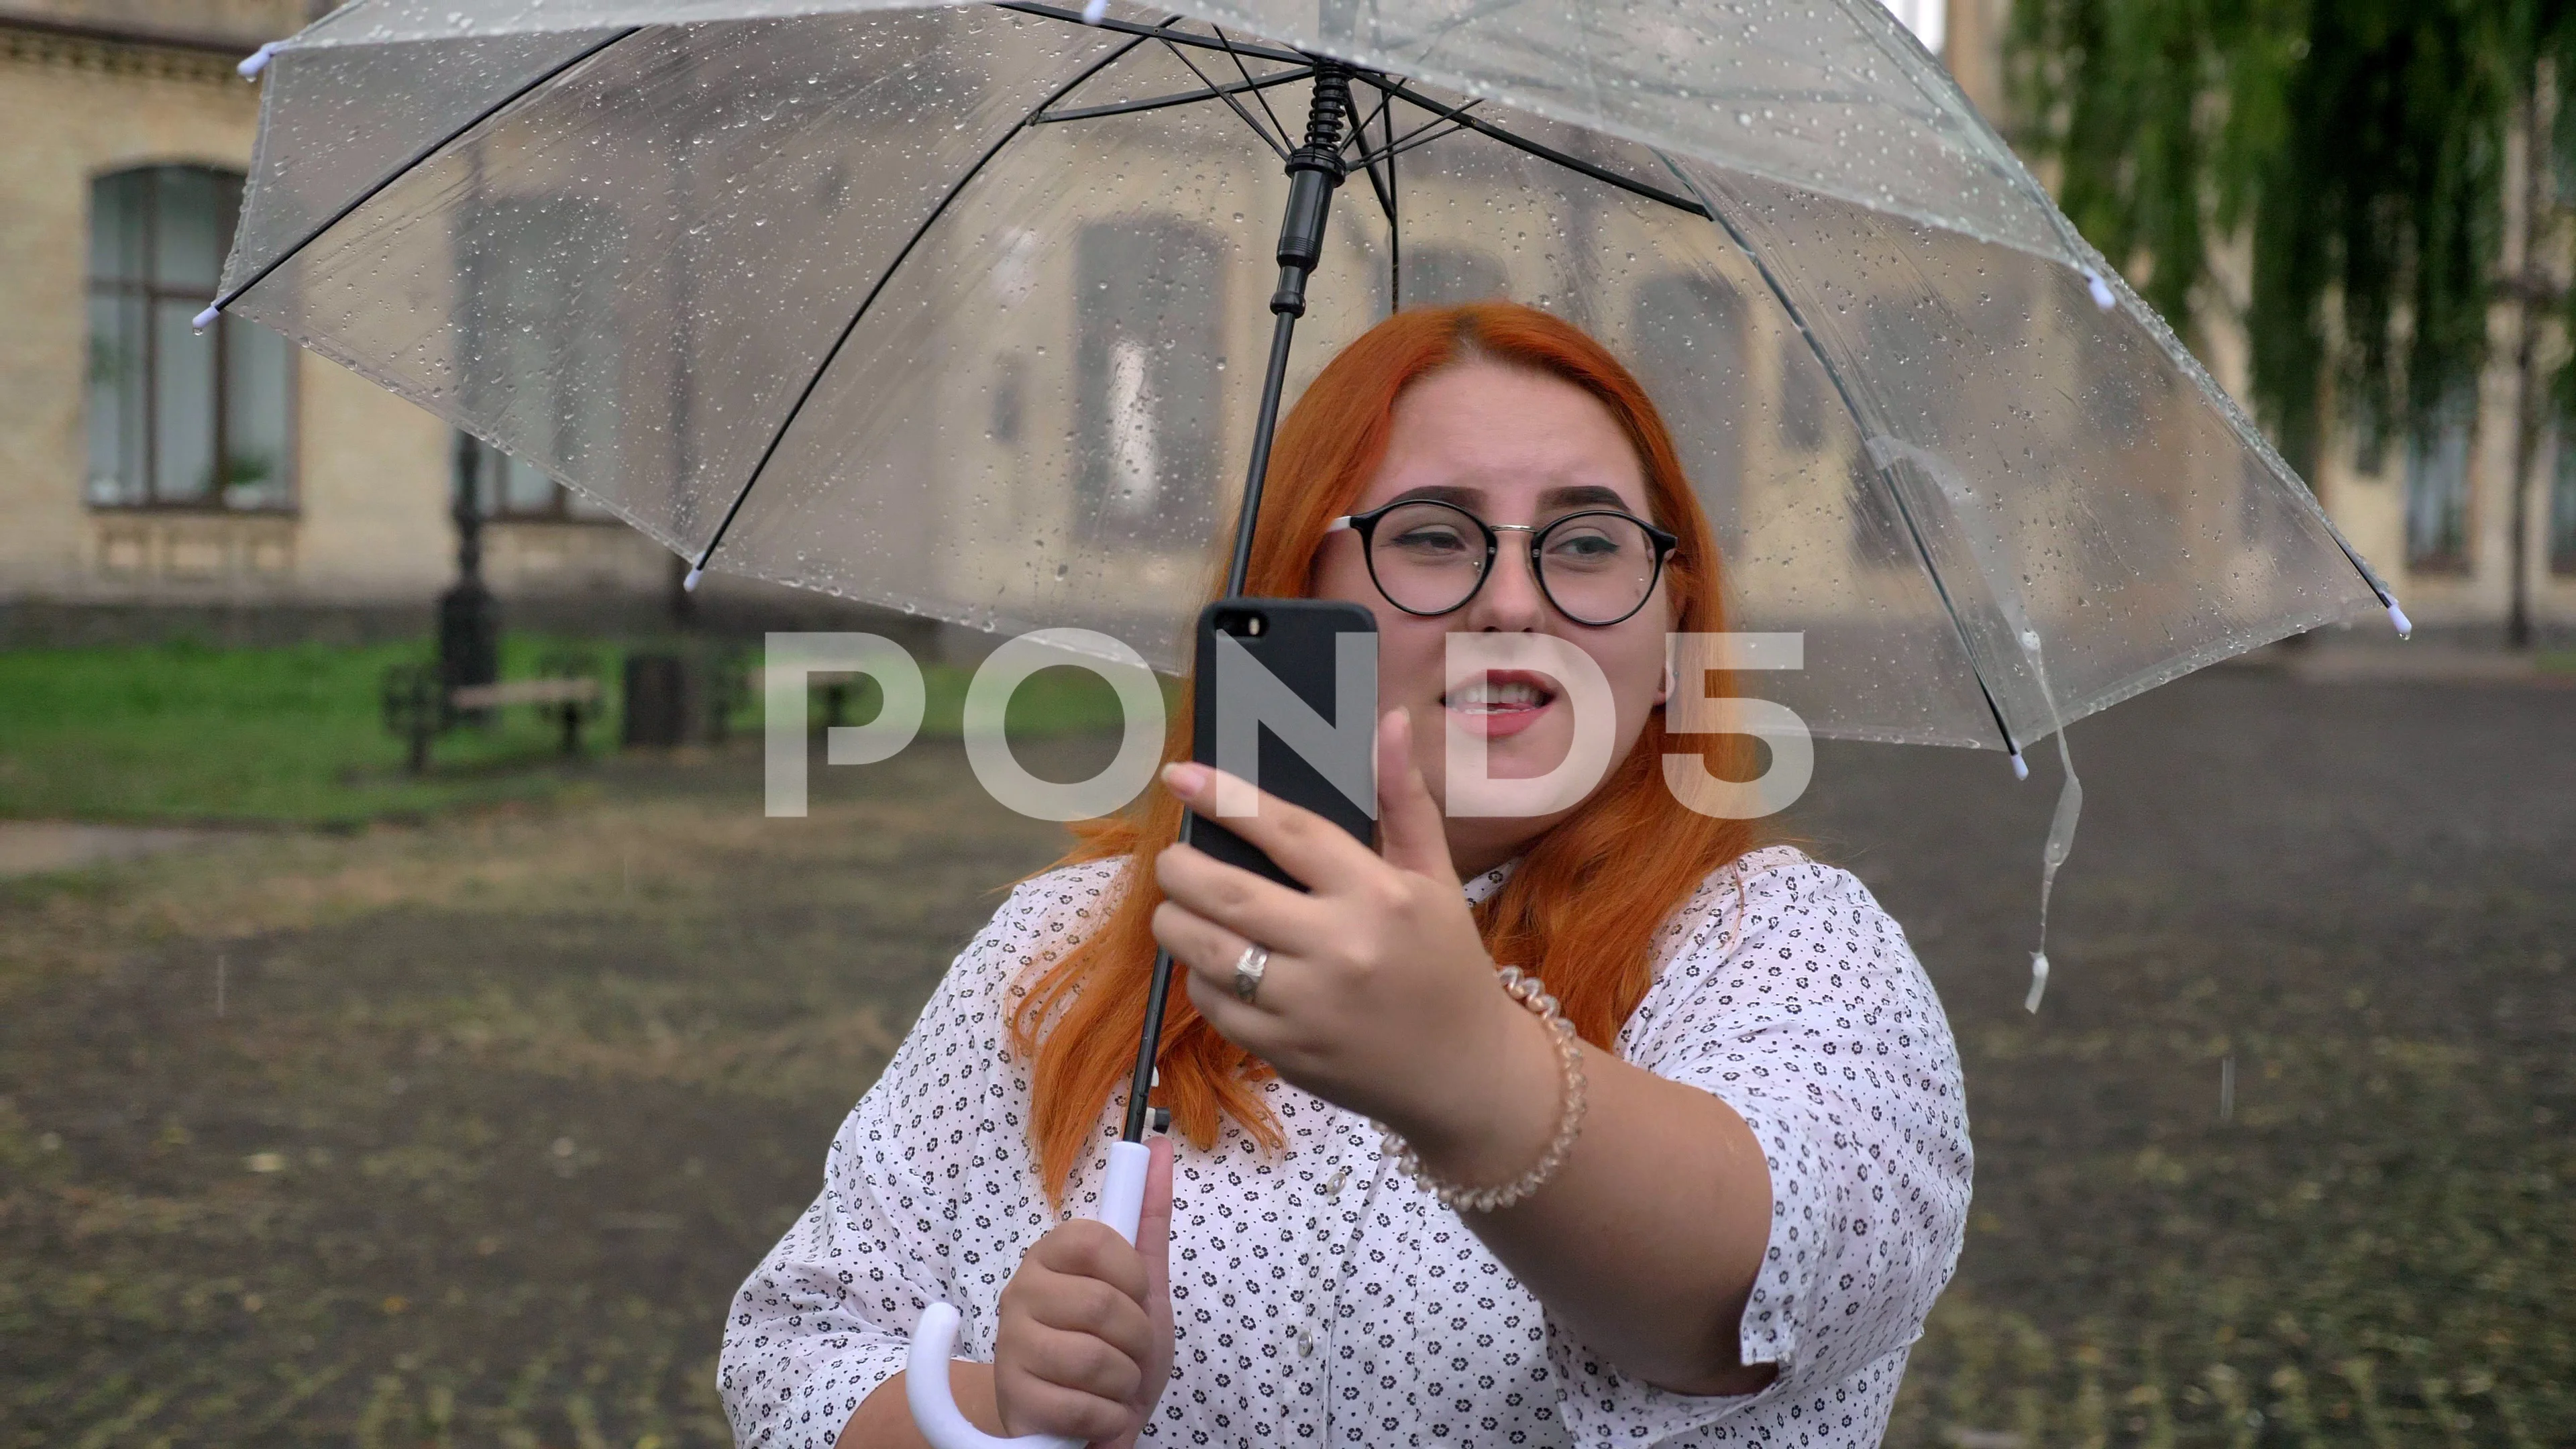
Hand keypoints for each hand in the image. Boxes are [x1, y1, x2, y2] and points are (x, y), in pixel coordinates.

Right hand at [992, 1135, 1173, 1446]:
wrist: (1088, 1425)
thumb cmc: (1115, 1347)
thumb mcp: (1143, 1285)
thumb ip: (1149, 1218)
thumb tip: (1163, 1147)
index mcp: (1050, 1256)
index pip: (1093, 1238)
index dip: (1130, 1274)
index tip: (1136, 1293)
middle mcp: (1020, 1292)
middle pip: (1102, 1305)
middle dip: (1137, 1340)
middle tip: (1128, 1352)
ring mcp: (1010, 1346)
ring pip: (1093, 1360)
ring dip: (1124, 1383)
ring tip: (1112, 1384)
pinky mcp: (1012, 1400)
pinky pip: (1081, 1407)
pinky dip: (1107, 1418)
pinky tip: (1096, 1414)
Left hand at [1151, 711, 1561, 1181]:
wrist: (1464, 1073)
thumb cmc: (1447, 964)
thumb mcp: (1436, 879)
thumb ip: (1403, 801)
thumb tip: (1388, 722)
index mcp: (1378, 895)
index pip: (1288, 832)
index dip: (1227, 798)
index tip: (1179, 776)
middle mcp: (1340, 948)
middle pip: (1228, 893)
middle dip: (1180, 868)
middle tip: (1171, 858)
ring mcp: (1308, 1006)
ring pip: (1206, 951)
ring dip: (1176, 921)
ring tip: (1180, 906)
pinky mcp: (1285, 1051)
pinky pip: (1215, 1003)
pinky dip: (1202, 977)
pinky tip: (1217, 963)